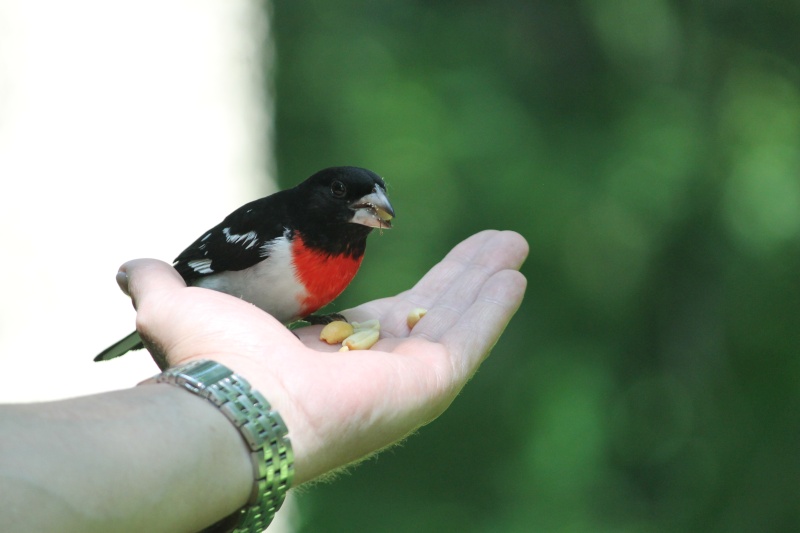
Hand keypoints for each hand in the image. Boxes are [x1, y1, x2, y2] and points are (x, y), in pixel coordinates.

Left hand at [122, 230, 527, 484]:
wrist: (230, 410)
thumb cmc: (208, 363)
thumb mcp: (177, 307)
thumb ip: (158, 283)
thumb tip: (131, 267)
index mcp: (326, 356)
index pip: (382, 316)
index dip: (408, 287)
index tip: (425, 255)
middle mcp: (370, 372)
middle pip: (430, 312)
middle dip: (463, 275)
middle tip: (495, 243)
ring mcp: (403, 383)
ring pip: (455, 322)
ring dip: (485, 283)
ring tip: (513, 246)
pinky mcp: (426, 387)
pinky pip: (469, 340)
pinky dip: (493, 307)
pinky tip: (514, 274)